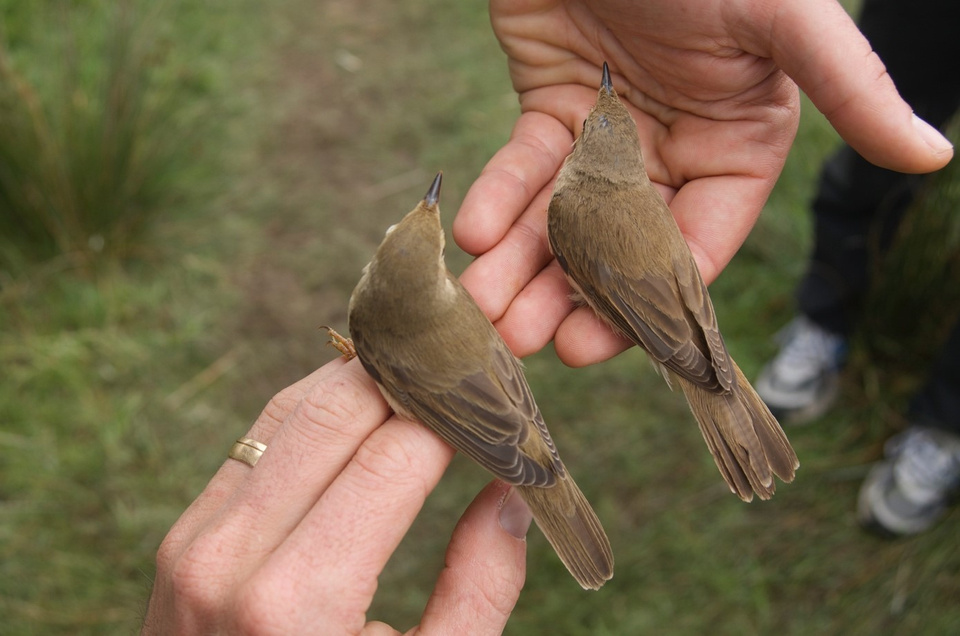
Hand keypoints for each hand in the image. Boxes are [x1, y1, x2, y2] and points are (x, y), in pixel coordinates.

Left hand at [143, 357, 531, 634]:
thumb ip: (478, 589)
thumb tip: (510, 495)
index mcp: (299, 602)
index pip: (395, 456)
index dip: (454, 415)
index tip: (496, 398)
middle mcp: (236, 556)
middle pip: (338, 410)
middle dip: (410, 379)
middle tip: (464, 373)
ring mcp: (198, 539)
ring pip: (293, 408)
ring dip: (362, 380)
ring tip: (423, 377)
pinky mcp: (185, 532)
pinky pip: (259, 436)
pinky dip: (316, 408)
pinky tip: (362, 406)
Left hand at [454, 0, 953, 366]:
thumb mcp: (781, 17)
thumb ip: (849, 87)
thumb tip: (934, 156)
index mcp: (736, 148)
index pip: (697, 242)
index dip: (650, 299)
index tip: (602, 344)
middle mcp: (673, 153)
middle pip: (619, 245)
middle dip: (571, 295)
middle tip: (521, 338)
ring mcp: (608, 137)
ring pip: (563, 217)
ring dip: (522, 264)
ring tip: (483, 306)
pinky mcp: (554, 110)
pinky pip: (524, 165)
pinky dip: (499, 198)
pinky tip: (476, 234)